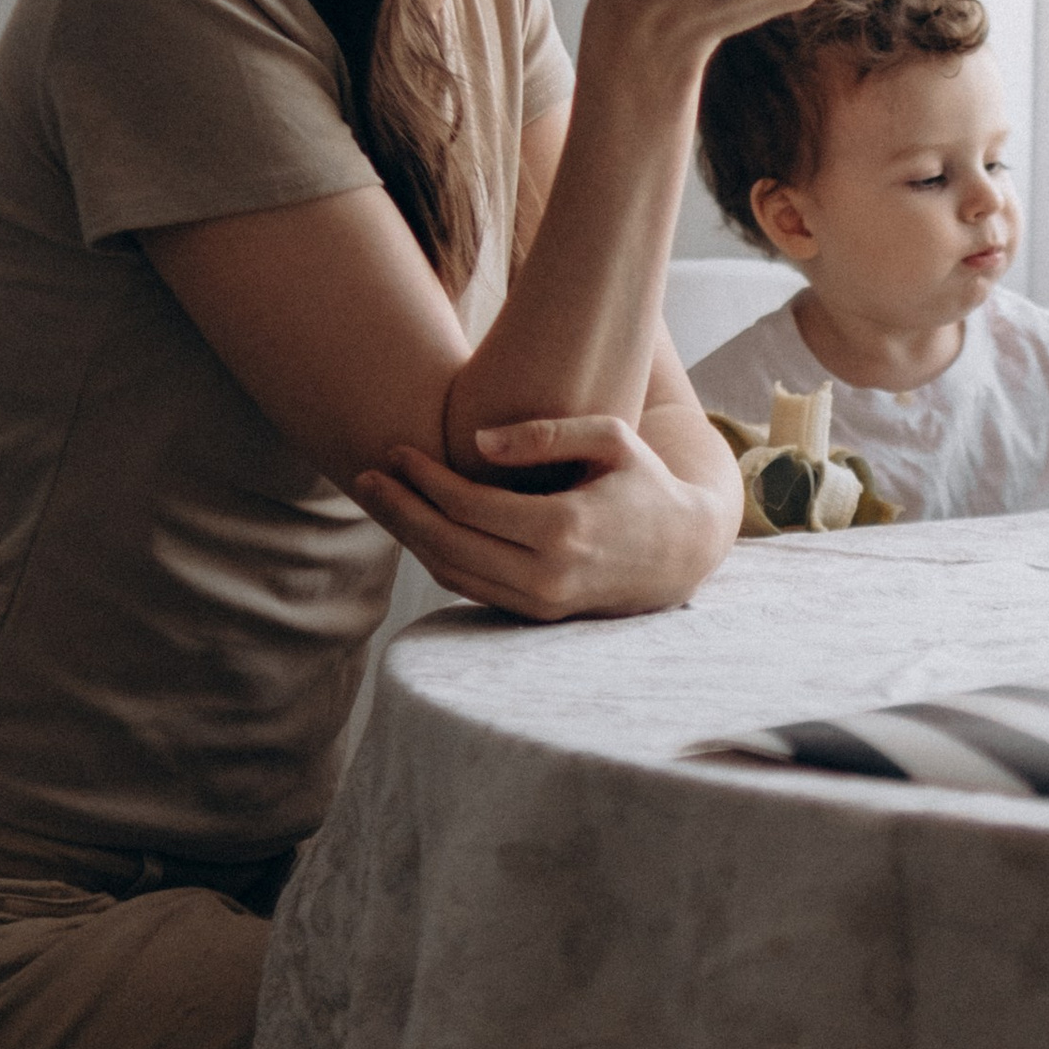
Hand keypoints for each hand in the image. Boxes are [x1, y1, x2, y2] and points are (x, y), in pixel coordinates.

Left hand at [354, 414, 732, 621]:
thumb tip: (475, 442)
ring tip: (381, 499)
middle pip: (447, 544)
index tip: (396, 450)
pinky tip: (418, 527)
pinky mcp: (538, 616)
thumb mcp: (613, 439)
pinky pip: (472, 589)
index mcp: (564, 528)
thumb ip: (546, 433)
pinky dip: (437, 558)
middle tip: (365, 477)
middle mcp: (548, 575)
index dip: (423, 478)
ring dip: (410, 537)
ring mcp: (542, 604)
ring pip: (453, 573)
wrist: (682, 552)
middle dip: (400, 509)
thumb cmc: (645, 482)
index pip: (468, 506)